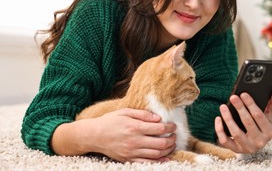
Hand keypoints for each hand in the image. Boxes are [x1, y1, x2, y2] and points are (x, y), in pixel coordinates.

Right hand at [52, 108, 176, 162]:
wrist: (94, 136)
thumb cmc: (110, 121)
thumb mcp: (125, 112)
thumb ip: (142, 114)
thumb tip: (158, 118)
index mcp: (135, 127)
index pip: (159, 128)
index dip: (170, 127)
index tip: (173, 126)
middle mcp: (135, 141)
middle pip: (161, 143)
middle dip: (171, 139)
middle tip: (174, 135)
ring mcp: (132, 152)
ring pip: (157, 154)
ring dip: (168, 149)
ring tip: (171, 144)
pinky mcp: (129, 159)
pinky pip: (147, 162)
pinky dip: (159, 161)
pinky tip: (165, 157)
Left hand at [215, 88, 271, 152]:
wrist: (253, 143)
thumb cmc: (260, 126)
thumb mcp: (267, 116)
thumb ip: (271, 103)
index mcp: (269, 132)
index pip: (259, 116)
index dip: (251, 104)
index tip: (243, 94)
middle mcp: (260, 142)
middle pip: (248, 123)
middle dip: (240, 108)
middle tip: (233, 97)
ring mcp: (247, 147)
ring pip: (236, 132)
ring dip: (228, 118)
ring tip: (223, 106)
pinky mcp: (235, 149)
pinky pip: (225, 140)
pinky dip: (220, 130)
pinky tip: (218, 118)